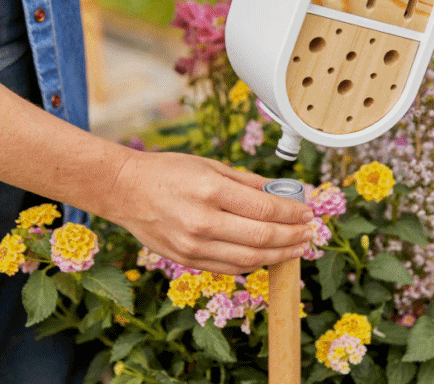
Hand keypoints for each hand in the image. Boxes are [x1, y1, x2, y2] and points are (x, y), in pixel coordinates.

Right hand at [109, 151, 313, 274]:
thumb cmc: (168, 172)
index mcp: (210, 191)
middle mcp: (202, 222)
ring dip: (279, 254)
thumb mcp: (210, 166)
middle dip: (292, 236)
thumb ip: (248, 183)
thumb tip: (282, 193)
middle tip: (308, 233)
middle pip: (262, 237)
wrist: (125, 191)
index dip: (292, 214)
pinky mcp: (187, 261)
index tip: (307, 213)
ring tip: (296, 247)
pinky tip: (267, 255)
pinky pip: (230, 268)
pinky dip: (254, 263)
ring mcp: (194, 246)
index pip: (265, 209)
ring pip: (250, 258)